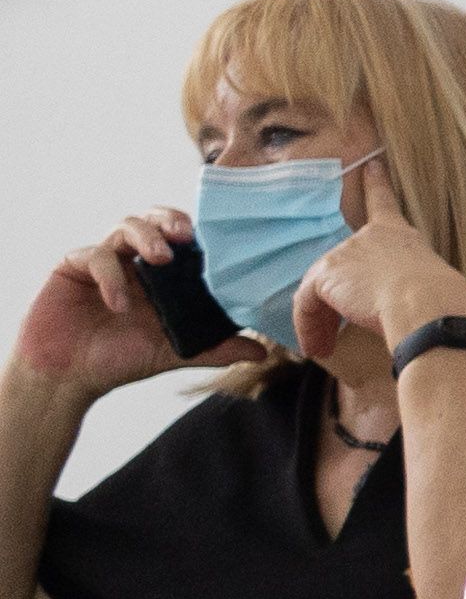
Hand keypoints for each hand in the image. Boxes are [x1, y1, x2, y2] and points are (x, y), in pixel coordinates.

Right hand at [11, 209, 259, 403]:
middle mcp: (135, 261)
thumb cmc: (121, 360)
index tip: (221, 240)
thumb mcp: (175, 353)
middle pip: (155, 220)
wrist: (69, 377)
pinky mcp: (73, 266)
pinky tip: (118, 303)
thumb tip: (263, 351)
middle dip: (172, 220)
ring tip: (161, 259)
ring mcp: (105, 260)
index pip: (184, 240)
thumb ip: (216, 349)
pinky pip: (94, 256)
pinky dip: (109, 276)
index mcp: (163, 276)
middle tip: (187, 234)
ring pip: (126, 227)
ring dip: (146, 238)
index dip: (201, 234)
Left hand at [293, 163, 465, 362]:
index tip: (371, 163)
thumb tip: (412, 317)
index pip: (383, 202)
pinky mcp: (325, 275)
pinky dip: (309, 328)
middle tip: (335, 336)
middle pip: (339, 269)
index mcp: (398, 235)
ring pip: (320, 291)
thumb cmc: (441, 304)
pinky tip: (318, 347)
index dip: (377, 182)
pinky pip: (306, 304)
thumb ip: (412, 290)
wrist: (429, 306)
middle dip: (333, 304)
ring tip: (325, 348)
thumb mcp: (429, 288)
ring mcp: (344, 254)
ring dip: (320, 322)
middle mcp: (368, 237)